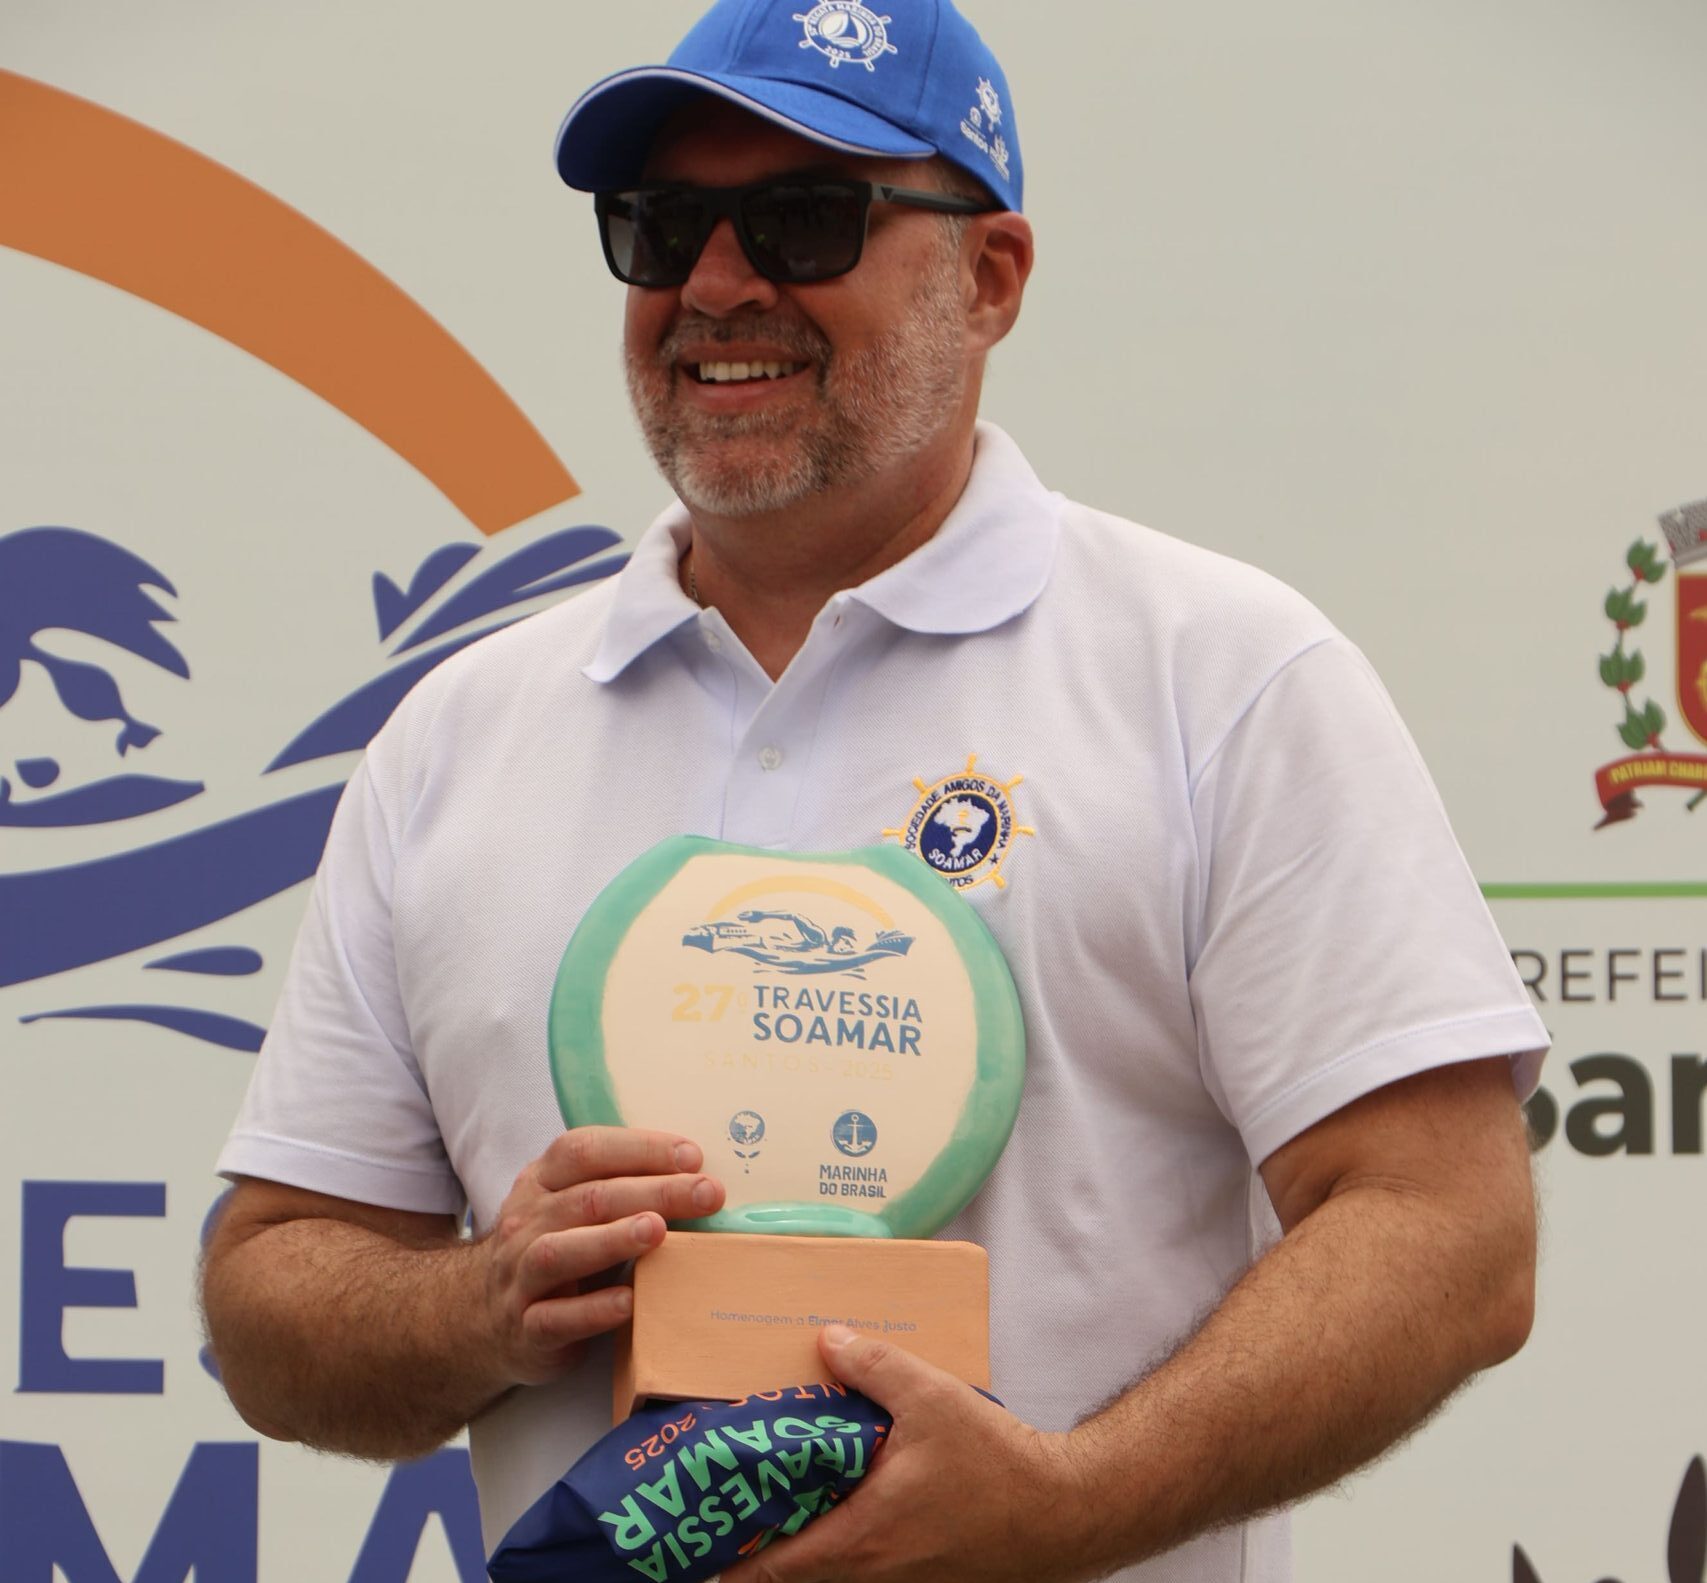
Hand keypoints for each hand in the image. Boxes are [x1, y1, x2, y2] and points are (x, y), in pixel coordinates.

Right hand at [477, 1126, 723, 1386]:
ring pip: (560, 1252)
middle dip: (652, 1191)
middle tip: (706, 1193)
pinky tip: (628, 1302)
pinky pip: (554, 1318)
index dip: (639, 1148)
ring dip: (612, 1239)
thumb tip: (699, 1175)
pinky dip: (591, 1311)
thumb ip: (620, 1187)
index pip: (584, 1150)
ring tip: (657, 1230)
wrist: (482, 1319)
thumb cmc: (555, 1249)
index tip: (693, 1157)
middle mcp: (526, 1222)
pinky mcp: (525, 1329)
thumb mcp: (573, 1208)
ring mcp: (519, 1276)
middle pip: (588, 1198)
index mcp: (541, 1181)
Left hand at [720, 1326, 1091, 1582]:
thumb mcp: (929, 1398)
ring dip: (794, 1539)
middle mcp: (869, 1569)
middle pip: (790, 1571)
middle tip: (723, 1503)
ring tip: (767, 1494)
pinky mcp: (916, 1570)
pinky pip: (857, 1561)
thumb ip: (872, 1366)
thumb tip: (824, 1339)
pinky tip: (834, 1493)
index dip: (726, 1562)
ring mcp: (894, 1577)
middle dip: (752, 1545)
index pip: (771, 1571)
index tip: (693, 1541)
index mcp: (859, 1538)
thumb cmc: (995, 1463)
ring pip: (824, 1568)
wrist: (1059, 1510)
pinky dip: (832, 1534)